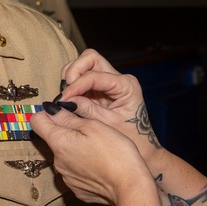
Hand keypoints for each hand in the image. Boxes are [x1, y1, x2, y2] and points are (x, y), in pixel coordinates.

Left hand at [31, 105, 152, 205]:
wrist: (129, 186)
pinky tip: (98, 165)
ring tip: (96, 149)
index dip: (48, 113)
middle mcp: (57, 162)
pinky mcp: (76, 189)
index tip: (62, 112)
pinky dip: (82, 166)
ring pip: (64, 156)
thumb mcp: (93, 125)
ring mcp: (66, 178)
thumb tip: (50, 109)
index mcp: (59, 142)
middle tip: (87, 130)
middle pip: (52, 139)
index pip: (37, 121)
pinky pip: (74, 172)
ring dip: (74, 149)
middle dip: (65, 132)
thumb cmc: (115, 151)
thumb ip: (68, 117)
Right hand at [57, 49, 162, 164]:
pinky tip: (71, 99)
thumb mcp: (108, 125)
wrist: (143, 147)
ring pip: (84, 64)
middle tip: (66, 93)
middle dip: (74, 72)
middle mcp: (119, 78)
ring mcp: (110, 80)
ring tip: (67, 97)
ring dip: (72, 76)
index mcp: (126, 85)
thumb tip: (64, 101)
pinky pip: (83, 77)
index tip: (63, 100)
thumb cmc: (131, 137)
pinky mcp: (102, 87)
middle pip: (90, 58)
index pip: (94, 75)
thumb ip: (86, 110)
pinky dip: (73, 84)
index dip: (75, 85)